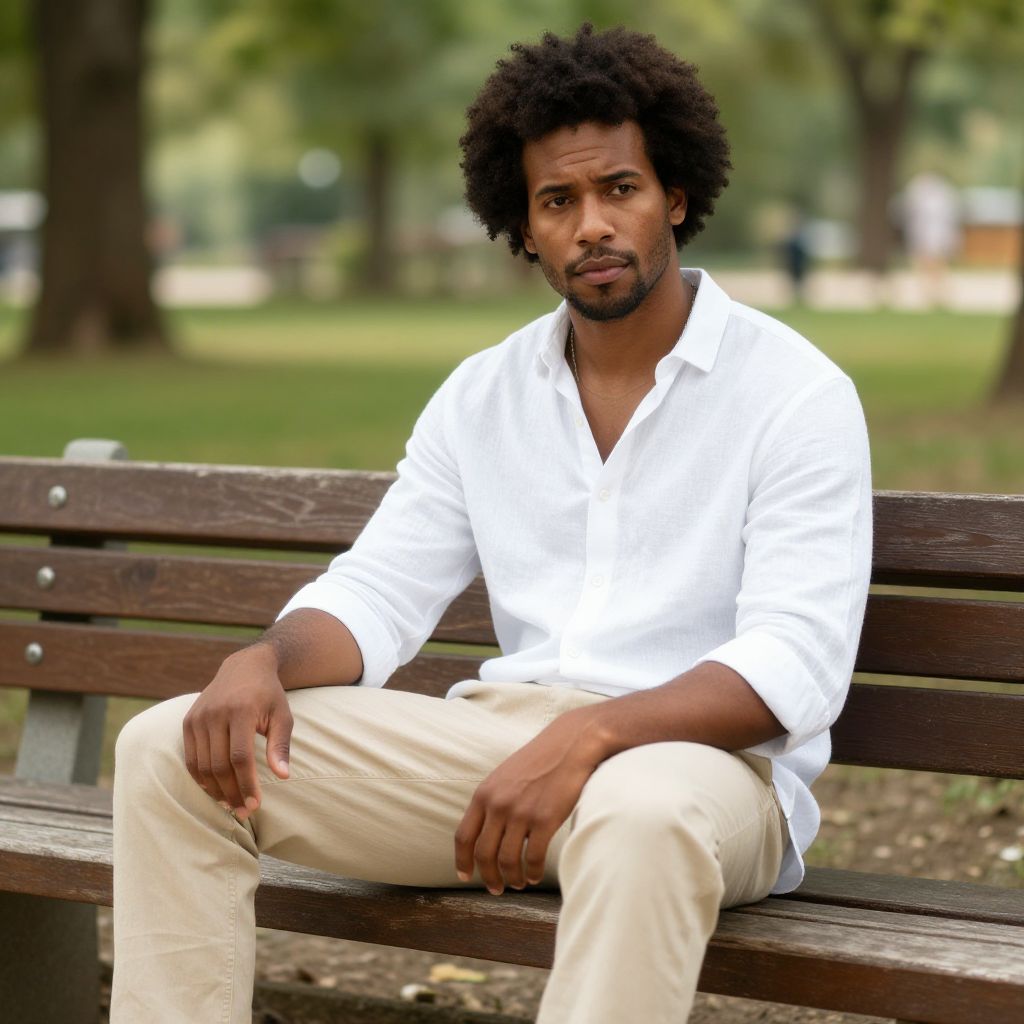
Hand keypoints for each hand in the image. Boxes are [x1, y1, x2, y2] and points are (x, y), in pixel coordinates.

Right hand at [182, 644, 292, 819]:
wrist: (244, 667)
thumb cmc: (268, 695)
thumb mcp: (282, 715)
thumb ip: (280, 745)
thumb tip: (283, 776)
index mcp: (241, 711)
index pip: (240, 757)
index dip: (246, 784)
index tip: (255, 804)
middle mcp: (215, 714)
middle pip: (218, 765)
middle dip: (231, 793)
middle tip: (244, 812)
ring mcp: (198, 717)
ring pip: (202, 765)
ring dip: (215, 790)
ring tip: (231, 805)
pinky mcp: (188, 721)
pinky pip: (191, 758)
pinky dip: (200, 778)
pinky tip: (214, 790)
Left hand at [454, 706, 608, 894]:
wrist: (570, 744)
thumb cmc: (539, 760)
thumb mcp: (505, 776)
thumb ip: (492, 800)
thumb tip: (484, 831)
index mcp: (484, 793)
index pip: (463, 836)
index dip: (462, 860)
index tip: (465, 876)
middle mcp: (498, 805)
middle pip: (484, 854)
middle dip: (489, 877)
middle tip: (496, 888)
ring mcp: (521, 813)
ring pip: (508, 861)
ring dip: (512, 878)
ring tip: (519, 883)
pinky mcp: (545, 820)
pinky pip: (534, 858)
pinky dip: (534, 872)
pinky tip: (536, 875)